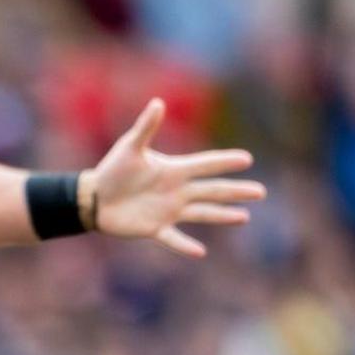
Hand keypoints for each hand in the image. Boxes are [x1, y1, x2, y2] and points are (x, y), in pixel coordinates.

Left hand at [84, 99, 263, 258]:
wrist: (94, 198)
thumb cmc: (112, 170)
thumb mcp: (129, 147)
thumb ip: (145, 127)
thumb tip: (158, 103)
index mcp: (174, 170)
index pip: (205, 165)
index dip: (224, 162)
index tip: (247, 159)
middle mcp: (177, 191)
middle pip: (212, 190)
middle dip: (236, 191)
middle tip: (260, 192)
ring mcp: (168, 210)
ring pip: (201, 213)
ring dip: (222, 215)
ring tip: (244, 216)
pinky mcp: (154, 228)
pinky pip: (173, 238)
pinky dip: (185, 245)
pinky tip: (200, 252)